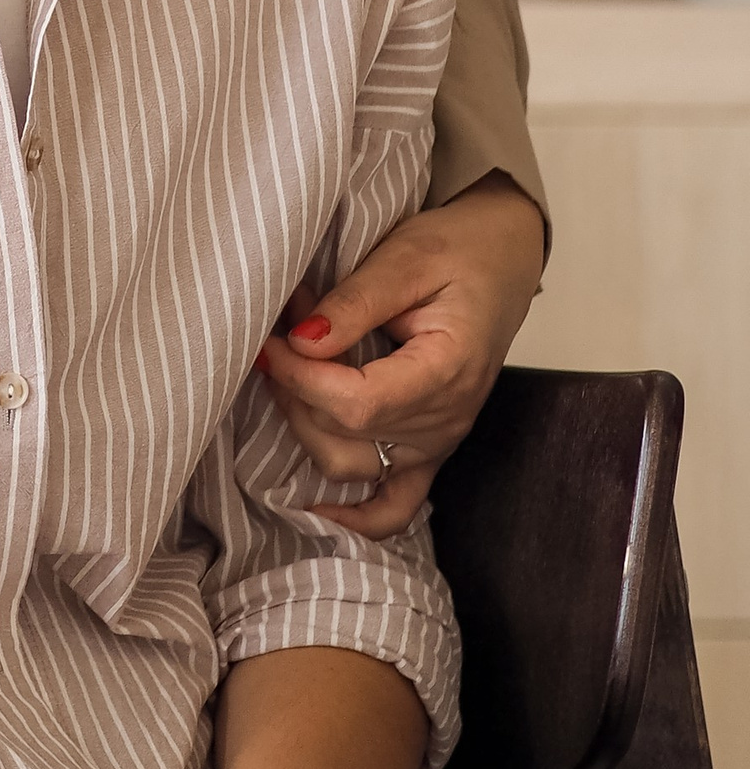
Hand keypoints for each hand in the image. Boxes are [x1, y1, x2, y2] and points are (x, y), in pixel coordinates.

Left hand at [255, 174, 545, 532]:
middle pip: (344, 435)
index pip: (355, 404)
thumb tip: (301, 342)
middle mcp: (445, 420)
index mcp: (446, 371)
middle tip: (276, 333)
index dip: (300, 379)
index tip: (268, 342)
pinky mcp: (430, 447)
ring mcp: (439, 441)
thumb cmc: (458, 252)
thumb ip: (353, 304)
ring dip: (304, 425)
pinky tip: (321, 512)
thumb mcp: (405, 258)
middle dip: (294, 388)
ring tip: (291, 368)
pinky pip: (397, 504)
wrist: (500, 258)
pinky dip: (359, 517)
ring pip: (350, 464)